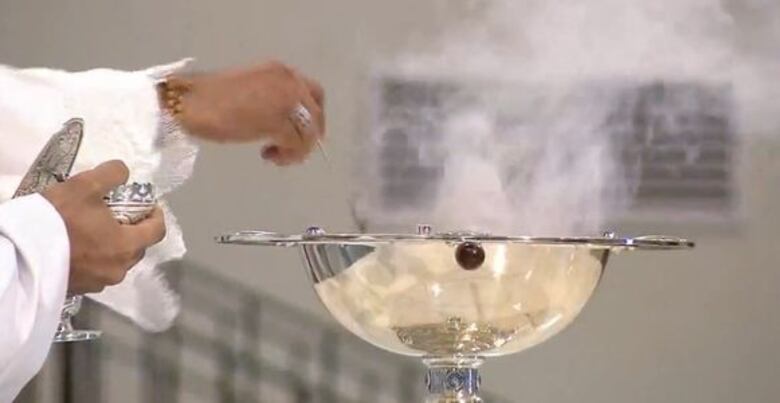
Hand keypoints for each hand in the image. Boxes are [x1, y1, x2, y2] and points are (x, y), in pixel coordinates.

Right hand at [42, 161, 166, 293]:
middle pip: (138, 247)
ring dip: (113, 245)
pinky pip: (97, 271)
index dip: (156, 215)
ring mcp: (99, 283)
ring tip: (95, 229)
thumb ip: (112, 174)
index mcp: (127, 246)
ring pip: (117, 261)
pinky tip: (80, 246)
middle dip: (133, 230)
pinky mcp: (80, 289)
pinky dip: (96, 258)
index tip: (148, 205)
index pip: (157, 231)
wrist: (21, 255)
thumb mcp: (86, 185)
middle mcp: (118, 269)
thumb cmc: (60, 218)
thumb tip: (124, 173)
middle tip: (118, 214)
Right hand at [170, 61, 325, 165]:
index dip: (314, 117)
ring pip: (309, 132)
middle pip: (316, 114)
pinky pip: (297, 144)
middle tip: (294, 151)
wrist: (190, 102)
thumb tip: (286, 123)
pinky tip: (268, 156)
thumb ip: (272, 101)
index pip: (313, 93)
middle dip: (309, 136)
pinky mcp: (278, 122)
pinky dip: (287, 155)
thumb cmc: (211, 99)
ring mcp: (286, 101)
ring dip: (296, 149)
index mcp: (281, 72)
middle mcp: (289, 82)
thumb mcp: (251, 92)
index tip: (305, 133)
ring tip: (275, 155)